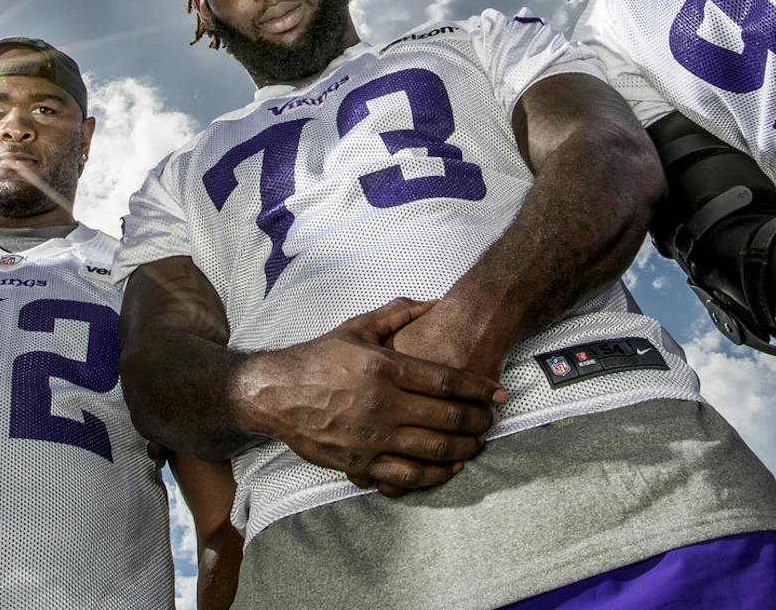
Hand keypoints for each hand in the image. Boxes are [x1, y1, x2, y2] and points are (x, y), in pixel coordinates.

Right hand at [241, 298, 502, 495]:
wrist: (276, 392)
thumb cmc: (318, 357)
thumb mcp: (357, 327)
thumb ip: (398, 313)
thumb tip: (435, 300)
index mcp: (384, 368)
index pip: (445, 380)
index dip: (478, 389)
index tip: (499, 394)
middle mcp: (382, 403)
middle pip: (447, 417)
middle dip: (477, 420)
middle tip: (492, 420)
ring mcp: (371, 437)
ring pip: (432, 449)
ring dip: (463, 448)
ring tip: (477, 443)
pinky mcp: (360, 463)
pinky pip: (407, 475)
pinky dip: (435, 474)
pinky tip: (450, 467)